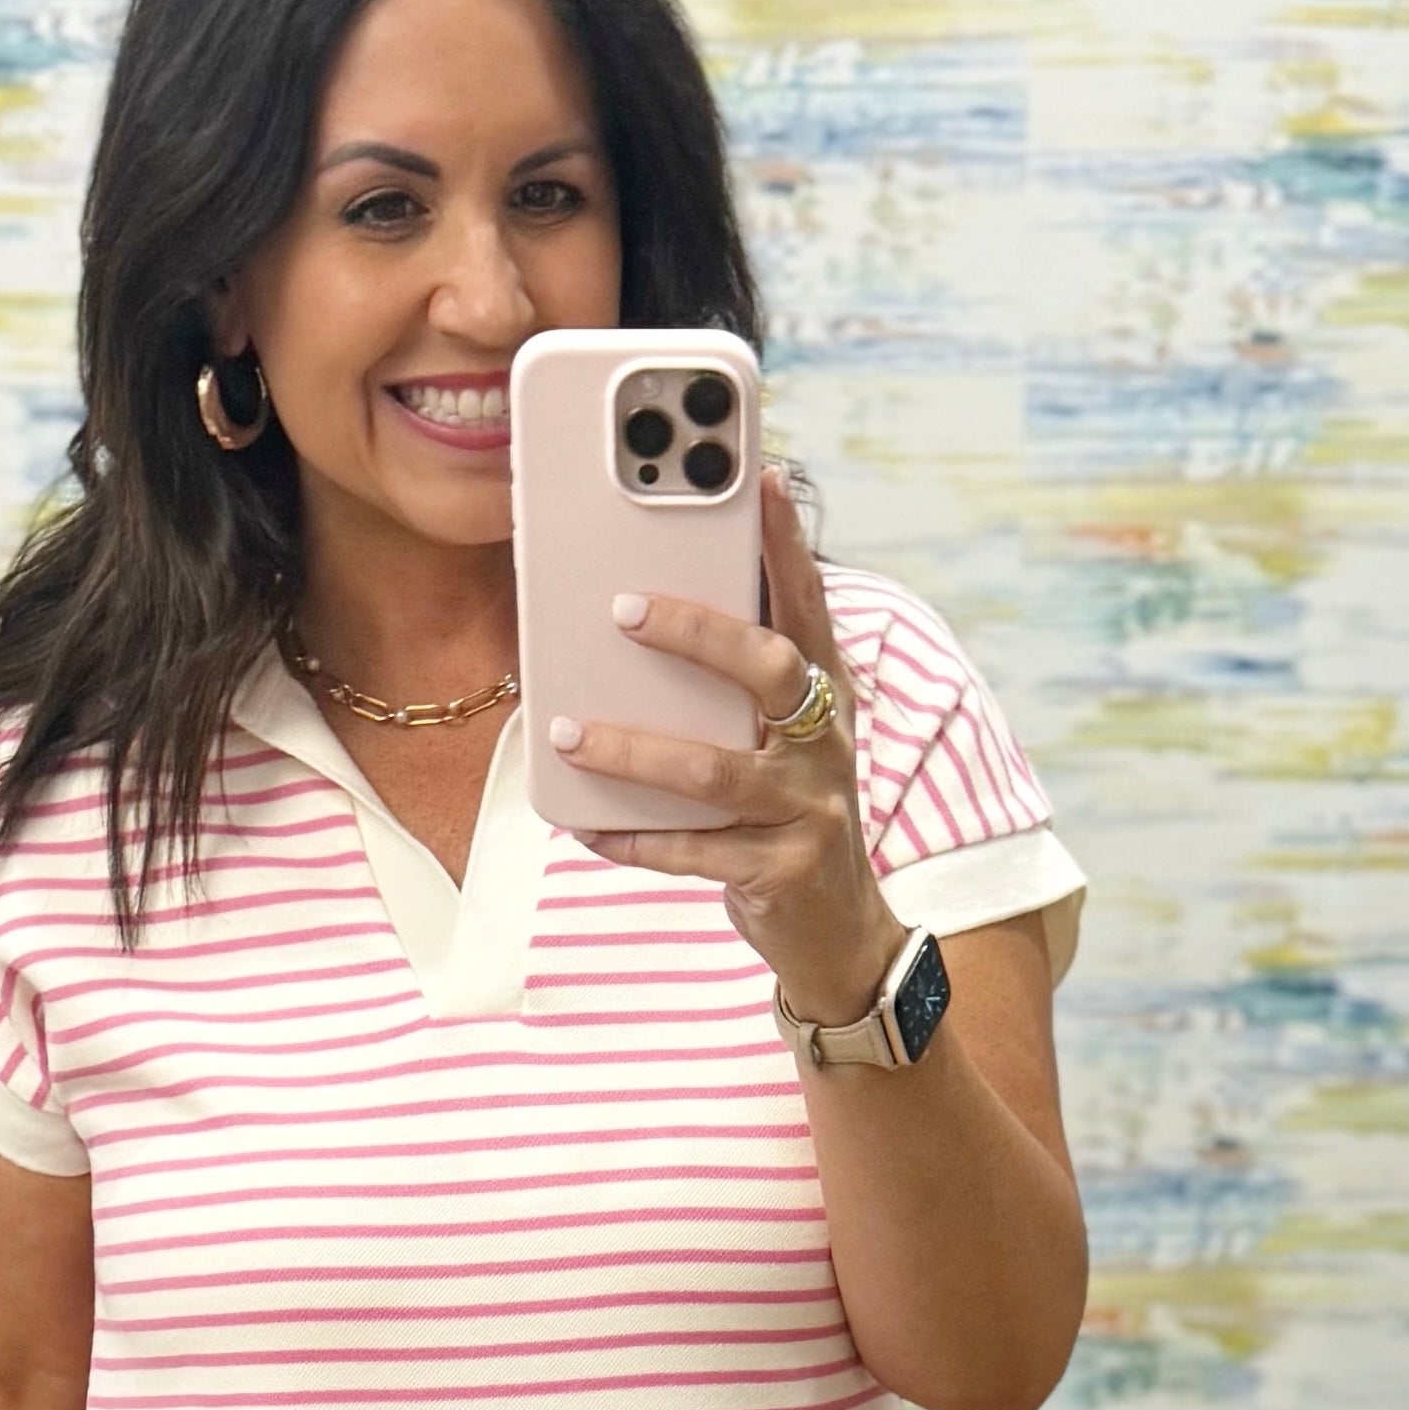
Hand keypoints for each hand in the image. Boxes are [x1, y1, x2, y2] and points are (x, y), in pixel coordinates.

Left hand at [549, 467, 899, 1032]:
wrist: (840, 934)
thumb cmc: (788, 817)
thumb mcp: (776, 742)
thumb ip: (732, 688)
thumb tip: (638, 618)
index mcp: (825, 696)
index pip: (808, 605)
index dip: (787, 542)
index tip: (759, 475)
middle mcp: (826, 743)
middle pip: (769, 668)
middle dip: (698, 632)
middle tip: (625, 606)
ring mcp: (809, 809)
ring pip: (716, 768)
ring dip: (635, 748)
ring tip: (569, 732)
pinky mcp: (782, 871)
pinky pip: (694, 851)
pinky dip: (636, 838)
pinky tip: (588, 827)